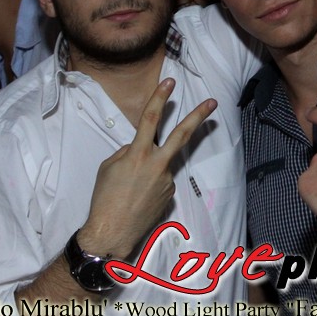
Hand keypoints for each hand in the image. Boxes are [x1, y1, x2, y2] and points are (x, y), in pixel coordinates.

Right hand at [80, 78, 215, 256]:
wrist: (112, 233)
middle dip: (198, 117)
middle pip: (181, 135)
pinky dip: (150, 185)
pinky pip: (161, 182)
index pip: (151, 119)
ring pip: (162, 165)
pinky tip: (138, 199)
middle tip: (212, 102)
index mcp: (138, 155)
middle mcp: (157, 165)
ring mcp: (167, 181)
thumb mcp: (108, 167)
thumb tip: (138, 149)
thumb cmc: (104, 198)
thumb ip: (127, 152)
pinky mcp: (170, 195)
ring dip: (150, 171)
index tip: (170, 82)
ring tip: (131, 191)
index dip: (160, 98)